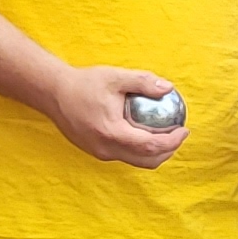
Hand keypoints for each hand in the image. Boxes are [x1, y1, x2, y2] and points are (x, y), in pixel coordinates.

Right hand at [52, 65, 190, 169]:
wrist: (53, 93)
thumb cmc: (83, 83)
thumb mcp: (115, 77)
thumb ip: (143, 82)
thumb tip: (168, 88)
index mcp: (112, 132)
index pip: (150, 146)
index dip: (172, 141)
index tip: (184, 130)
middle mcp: (106, 148)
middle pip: (146, 161)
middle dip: (168, 151)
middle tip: (178, 135)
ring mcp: (99, 152)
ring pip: (135, 161)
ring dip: (154, 152)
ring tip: (165, 135)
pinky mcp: (95, 151)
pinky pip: (124, 156)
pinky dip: (139, 149)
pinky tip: (144, 133)